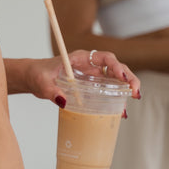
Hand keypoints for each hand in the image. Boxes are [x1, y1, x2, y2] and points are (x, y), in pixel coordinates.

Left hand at [18, 52, 139, 105]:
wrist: (33, 77)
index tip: (122, 76)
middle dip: (128, 77)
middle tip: (135, 92)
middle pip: (115, 67)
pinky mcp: (90, 86)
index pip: (104, 57)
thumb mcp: (41, 81)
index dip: (116, 65)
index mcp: (80, 58)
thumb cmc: (37, 74)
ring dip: (126, 88)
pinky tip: (121, 110)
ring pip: (114, 79)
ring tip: (134, 99)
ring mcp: (91, 76)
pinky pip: (107, 90)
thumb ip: (50, 90)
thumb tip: (63, 101)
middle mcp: (89, 65)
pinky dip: (116, 98)